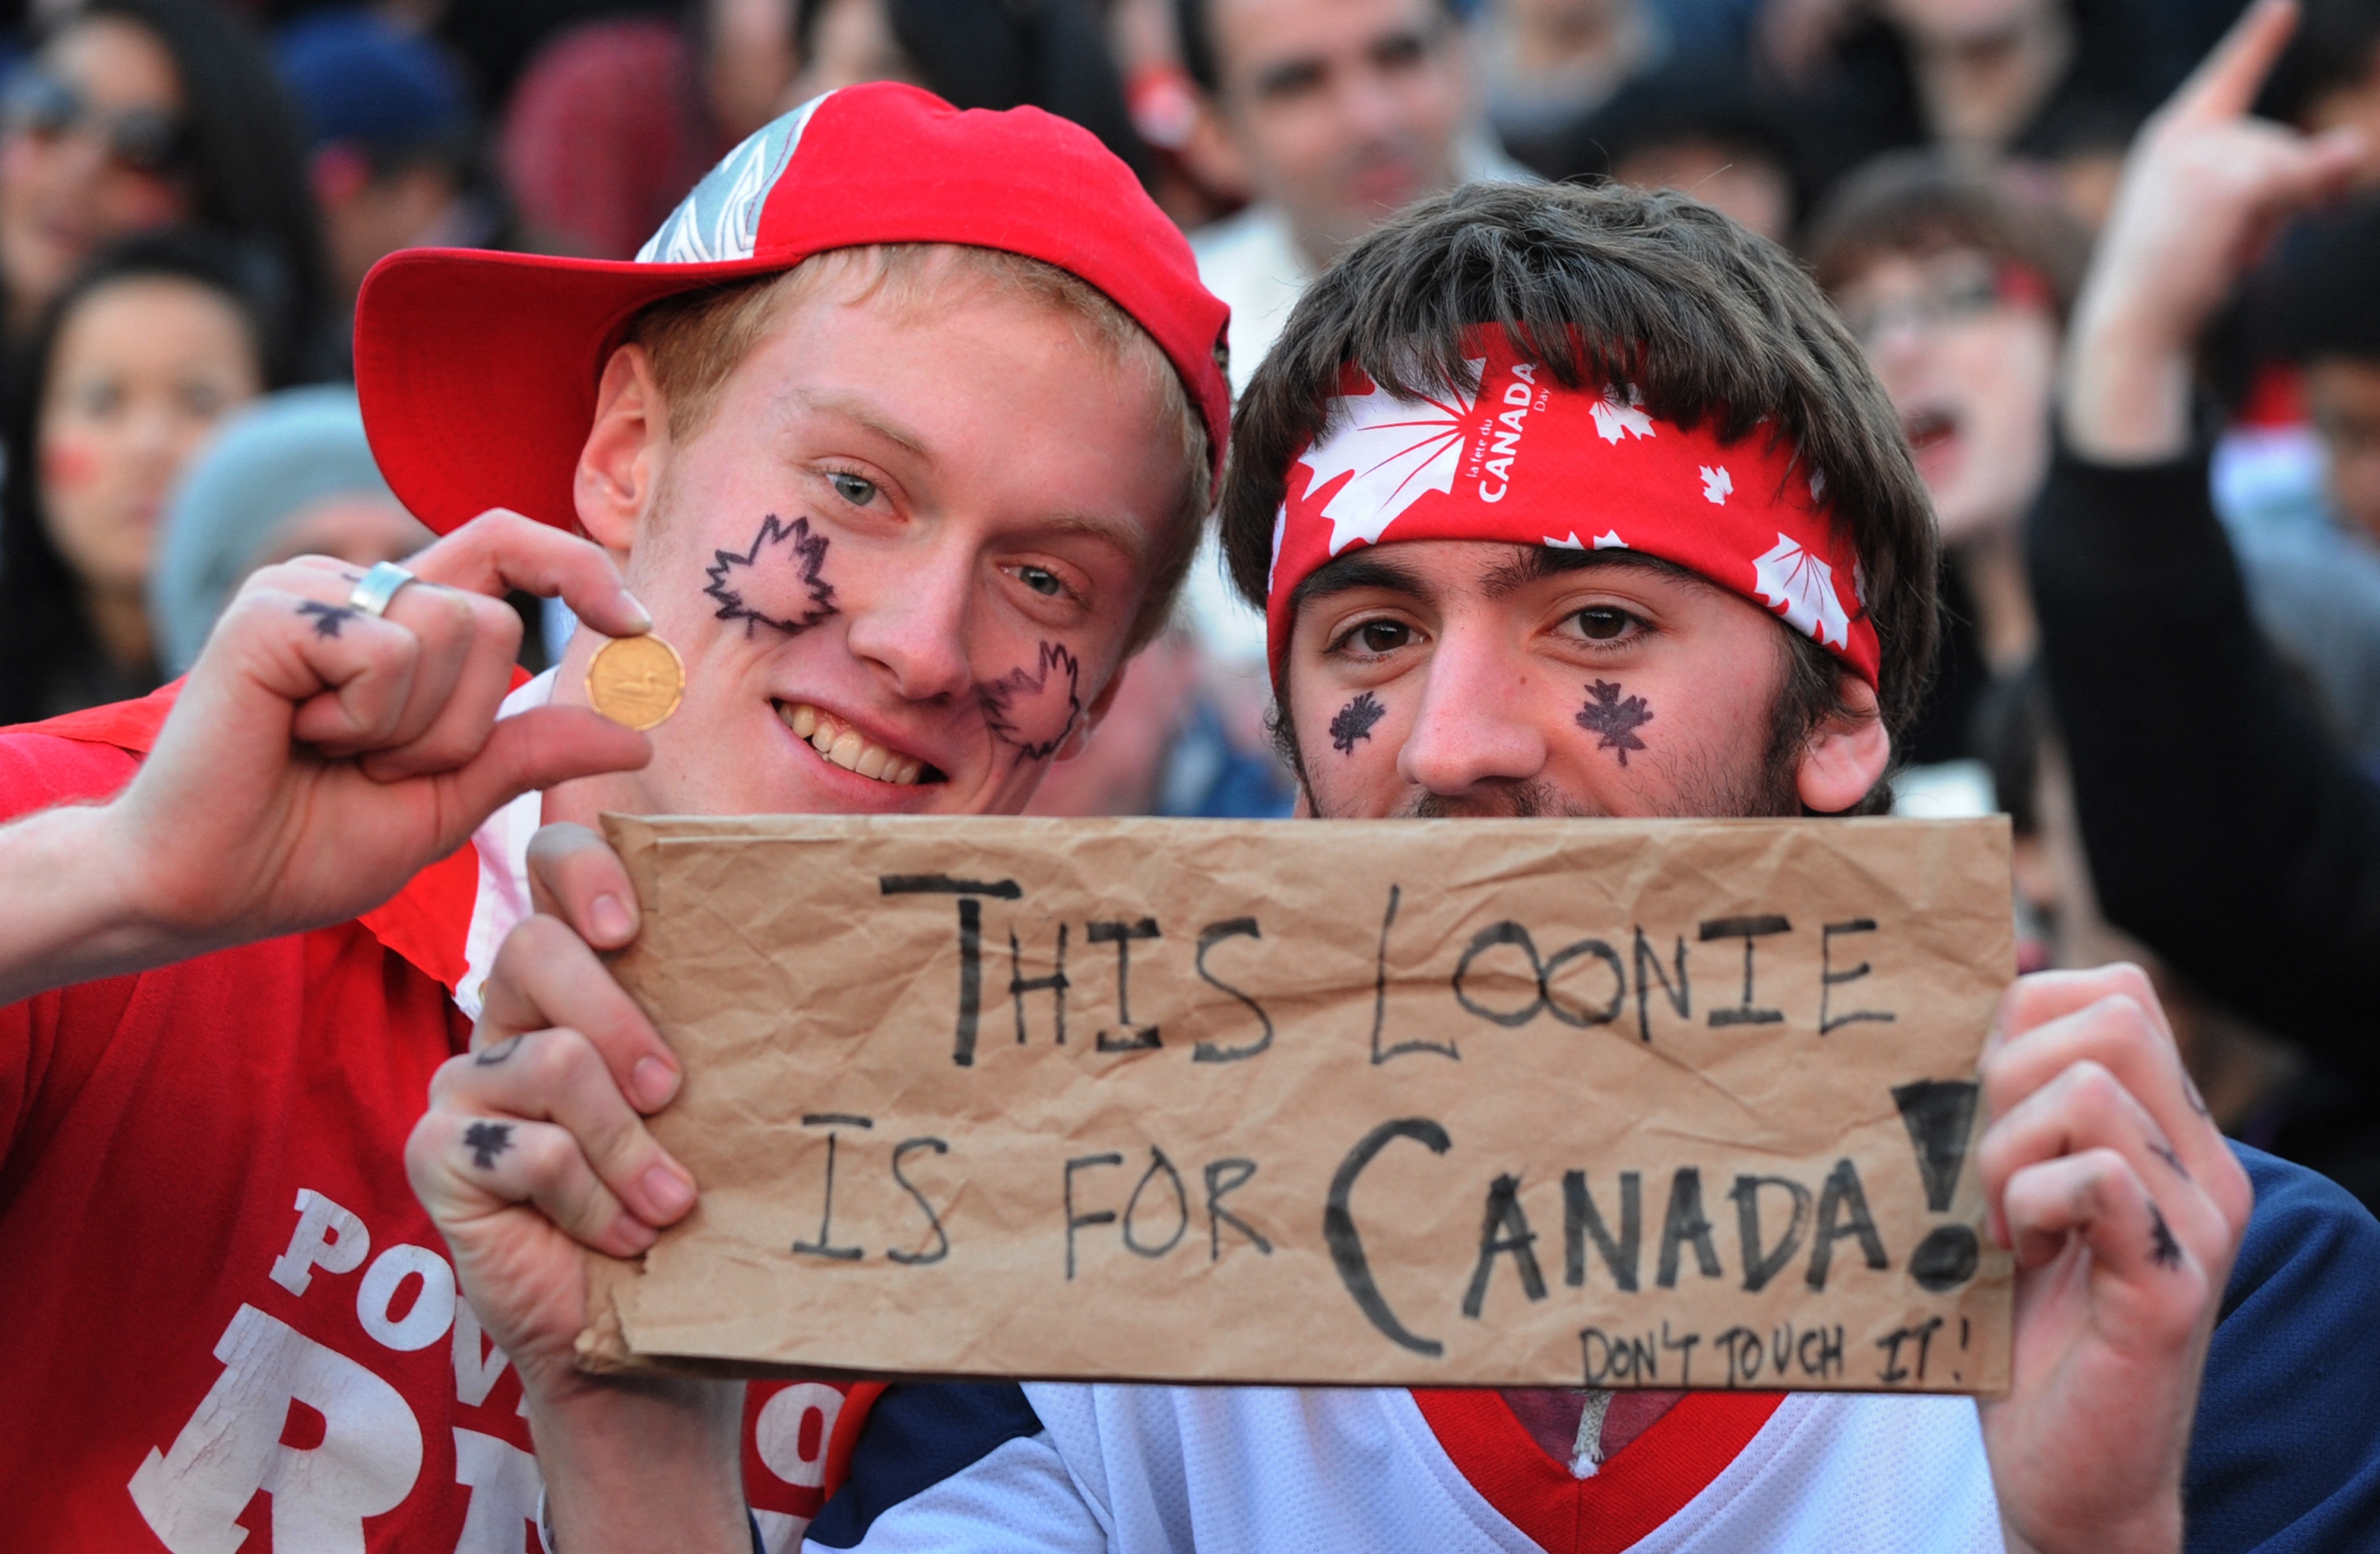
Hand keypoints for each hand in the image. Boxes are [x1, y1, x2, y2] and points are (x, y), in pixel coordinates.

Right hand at [0, 510, 655, 1004]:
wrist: (206, 888)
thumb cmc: (309, 845)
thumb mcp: (450, 801)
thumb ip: (532, 754)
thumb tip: (638, 734)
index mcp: (403, 625)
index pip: (509, 548)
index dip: (578, 569)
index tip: (636, 624)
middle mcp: (358, 591)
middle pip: (496, 623)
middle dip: (460, 726)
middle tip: (372, 767)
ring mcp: (311, 590)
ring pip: (453, 633)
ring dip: (410, 731)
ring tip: (329, 755)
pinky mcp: (271, 609)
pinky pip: (389, 653)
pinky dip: (362, 721)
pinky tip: (295, 739)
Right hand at [406, 823, 746, 1549]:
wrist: (649, 1327)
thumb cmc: (691, 1195)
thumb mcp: (715, 1093)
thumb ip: (721, 1014)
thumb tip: (823, 940)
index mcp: (578, 973)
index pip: (553, 859)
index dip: (585, 868)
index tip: (635, 927)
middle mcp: (510, 1012)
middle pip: (536, 947)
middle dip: (621, 1022)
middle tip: (675, 1091)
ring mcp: (464, 1082)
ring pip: (549, 1059)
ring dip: (627, 1146)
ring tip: (672, 1202)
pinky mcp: (436, 1154)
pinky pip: (521, 1149)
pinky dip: (590, 1199)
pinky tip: (621, 1236)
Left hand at [1975, 965, 2253, 1553]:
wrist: (2066, 1473)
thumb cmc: (2018, 1327)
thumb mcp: (2004, 1190)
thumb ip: (2000, 1107)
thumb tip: (1935, 1011)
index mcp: (2169, 1131)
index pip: (2111, 992)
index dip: (2020, 1021)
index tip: (1977, 1106)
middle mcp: (2205, 1163)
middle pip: (2111, 1015)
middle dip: (2009, 1073)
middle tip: (1982, 1164)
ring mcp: (2199, 1222)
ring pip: (2089, 1087)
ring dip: (2006, 1148)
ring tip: (2001, 1220)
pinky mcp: (2173, 1285)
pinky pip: (2095, 1179)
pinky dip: (2028, 1205)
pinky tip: (2020, 1254)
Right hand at [2063, 0, 2364, 460]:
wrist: (2132, 323)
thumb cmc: (2175, 276)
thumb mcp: (2226, 215)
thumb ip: (2283, 177)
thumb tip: (2356, 150)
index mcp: (2171, 139)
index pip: (2225, 78)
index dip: (2256, 40)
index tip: (2283, 5)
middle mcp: (2182, 136)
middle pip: (2279, 139)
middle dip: (2284, 191)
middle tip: (2238, 245)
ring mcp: (2201, 156)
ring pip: (2291, 160)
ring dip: (2282, 213)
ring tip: (2228, 251)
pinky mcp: (2225, 184)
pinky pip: (2296, 178)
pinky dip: (2308, 193)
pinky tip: (2273, 222)